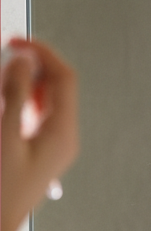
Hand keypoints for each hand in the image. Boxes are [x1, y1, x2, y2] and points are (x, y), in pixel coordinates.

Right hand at [1, 38, 78, 230]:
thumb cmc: (0, 190)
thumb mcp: (4, 137)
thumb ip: (15, 96)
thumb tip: (23, 61)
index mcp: (63, 134)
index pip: (63, 78)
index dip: (41, 53)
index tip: (14, 41)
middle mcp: (62, 138)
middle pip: (55, 87)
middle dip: (29, 66)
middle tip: (2, 54)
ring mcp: (50, 146)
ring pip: (41, 100)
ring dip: (20, 84)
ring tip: (0, 80)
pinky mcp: (35, 151)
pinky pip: (30, 116)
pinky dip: (16, 102)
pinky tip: (2, 100)